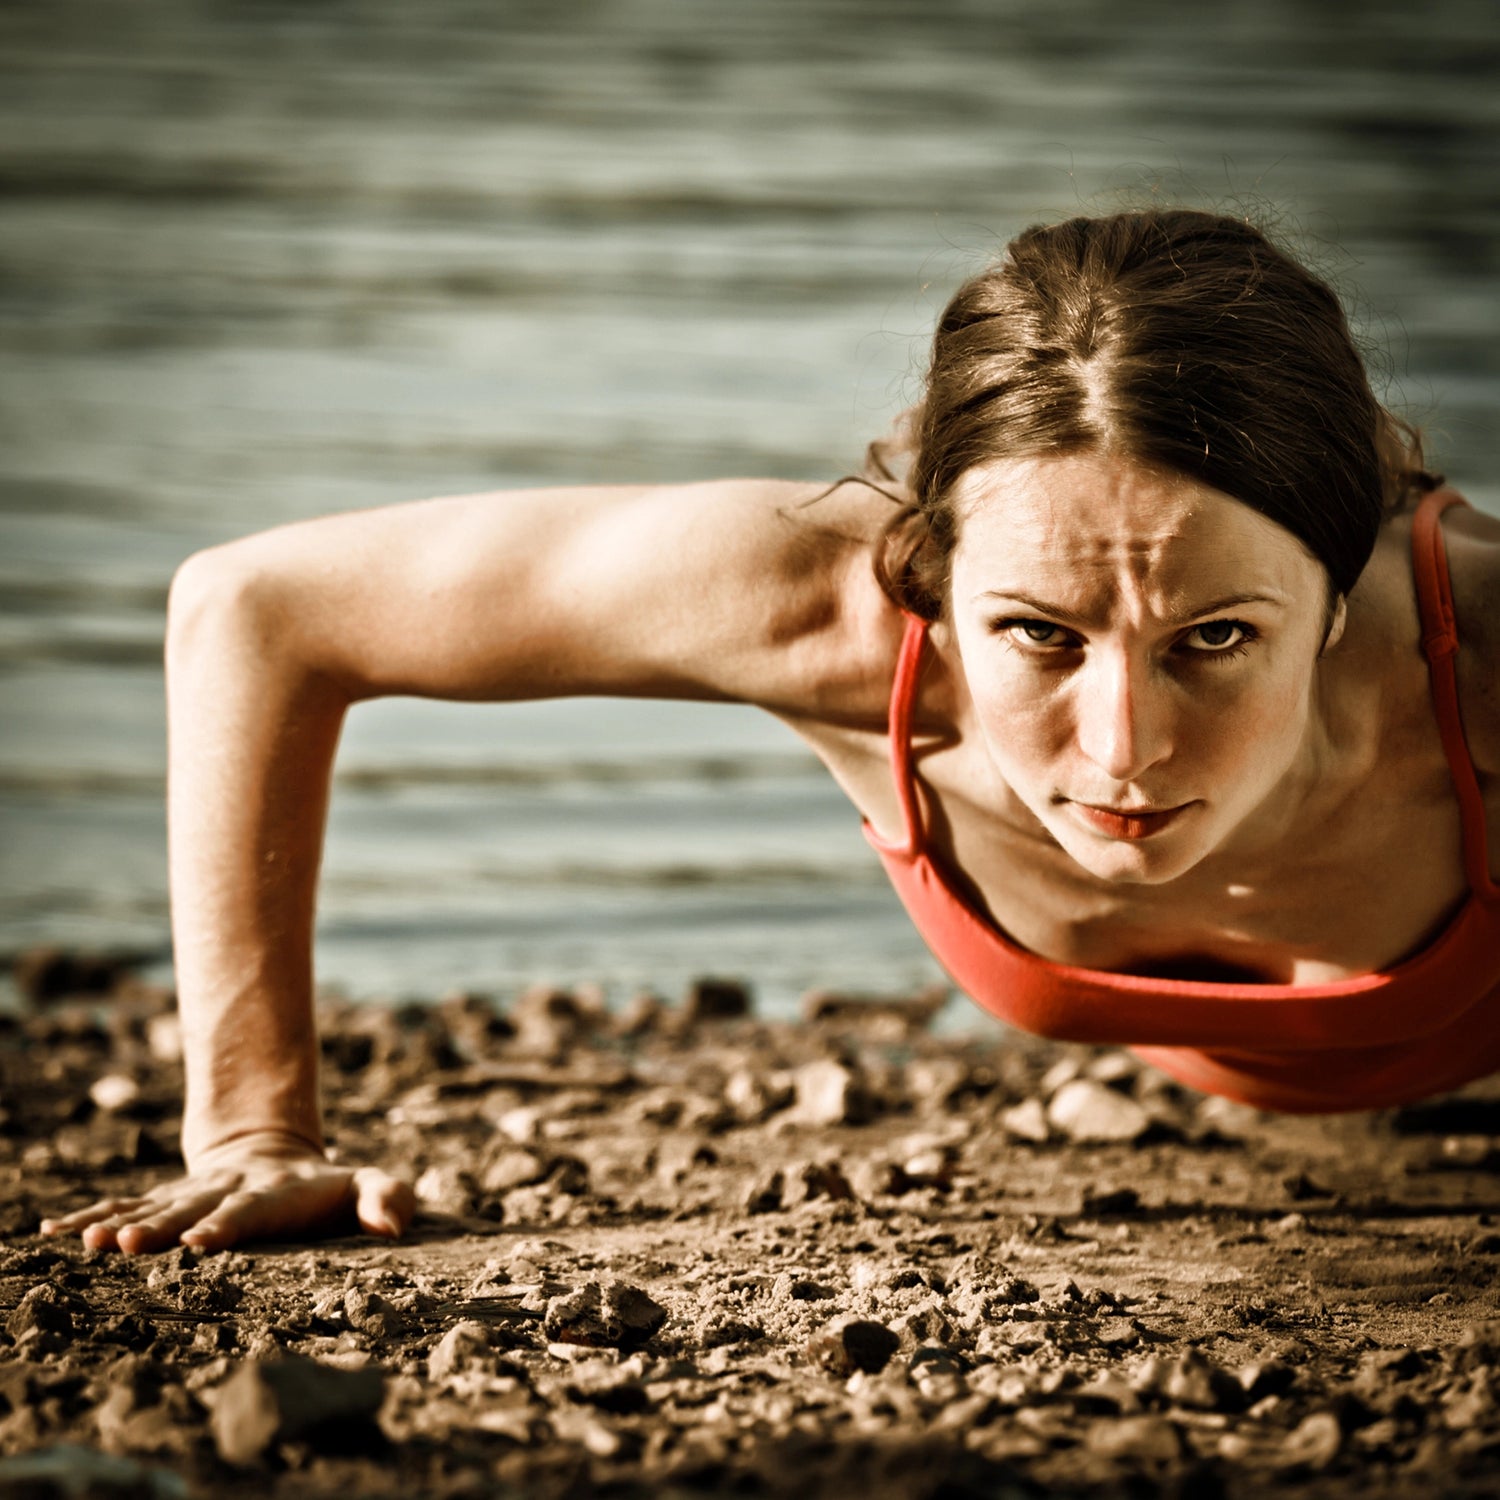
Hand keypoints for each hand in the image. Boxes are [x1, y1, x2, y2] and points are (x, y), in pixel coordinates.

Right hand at [38, 1131, 415, 1254]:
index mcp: (274, 1193)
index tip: (200, 1242)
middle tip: (129, 1243)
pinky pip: (126, 1205)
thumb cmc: (330, 1189)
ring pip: (154, 1207)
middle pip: (192, 1209)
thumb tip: (395, 1226)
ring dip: (121, 1222)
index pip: (249, 1212)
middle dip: (162, 1226)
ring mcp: (193, 1194)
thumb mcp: (368, 1185)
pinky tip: (54, 1230)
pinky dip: (91, 1215)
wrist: (277, 1156)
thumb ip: (388, 1197)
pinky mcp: (167, 1201)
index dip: (226, 1225)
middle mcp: (226, 1191)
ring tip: (88, 1239)